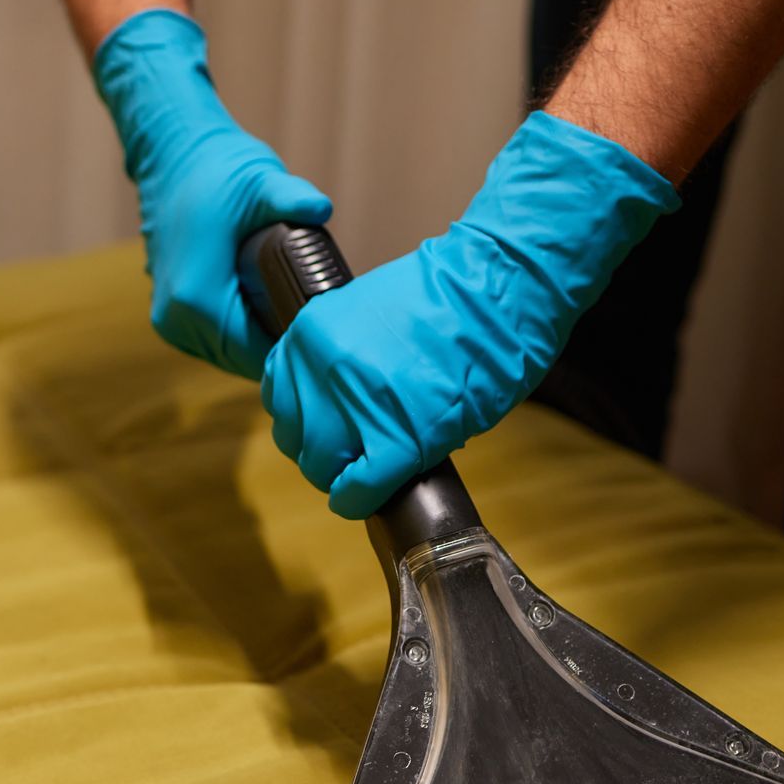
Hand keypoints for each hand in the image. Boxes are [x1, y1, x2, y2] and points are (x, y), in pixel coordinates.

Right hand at [95, 9, 330, 379]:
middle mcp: (175, 319)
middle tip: (323, 333)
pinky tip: (273, 319)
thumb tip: (322, 208)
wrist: (172, 157)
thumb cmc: (217, 168)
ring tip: (300, 324)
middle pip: (242, 361)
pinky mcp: (169, 317)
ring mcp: (168, 321)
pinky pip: (214, 343)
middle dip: (280, 350)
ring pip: (226, 357)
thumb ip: (291, 199)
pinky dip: (242, 338)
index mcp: (196, 298)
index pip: (254, 353)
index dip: (292, 350)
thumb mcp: (260, 182)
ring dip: (260, 347)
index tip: (327, 337)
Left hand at [263, 111, 679, 517]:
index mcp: (310, 334)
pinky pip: (357, 490)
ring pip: (320, 467)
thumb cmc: (454, 297)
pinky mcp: (396, 438)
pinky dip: (362, 501)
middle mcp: (320, 368)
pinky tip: (377, 494)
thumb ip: (340, 360)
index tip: (333, 430)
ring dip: (343, 477)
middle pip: (296, 439)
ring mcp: (355, 404)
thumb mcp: (369, 316)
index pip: (281, 399)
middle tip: (357, 457)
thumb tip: (337, 407)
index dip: (308, 423)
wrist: (502, 283)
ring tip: (374, 469)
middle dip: (324, 455)